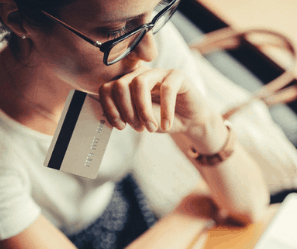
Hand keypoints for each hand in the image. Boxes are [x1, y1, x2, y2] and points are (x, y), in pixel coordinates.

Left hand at [97, 66, 217, 133]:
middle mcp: (140, 74)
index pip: (107, 89)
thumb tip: (115, 116)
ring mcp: (158, 72)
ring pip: (140, 83)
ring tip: (151, 127)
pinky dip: (165, 110)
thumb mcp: (141, 121)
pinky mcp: (177, 75)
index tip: (120, 126)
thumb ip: (128, 115)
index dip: (110, 109)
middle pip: (120, 85)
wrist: (190, 122)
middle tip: (138, 128)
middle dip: (127, 111)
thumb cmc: (163, 119)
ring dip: (143, 110)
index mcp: (127, 84)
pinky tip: (167, 125)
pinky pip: (166, 88)